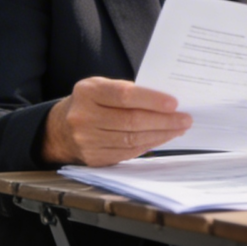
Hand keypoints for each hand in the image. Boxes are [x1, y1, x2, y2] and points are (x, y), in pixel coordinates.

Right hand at [41, 77, 191, 165]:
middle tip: (185, 119)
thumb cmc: (90, 102)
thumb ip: (127, 91)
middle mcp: (84, 117)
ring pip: (131, 140)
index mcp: (88, 92)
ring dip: (160, 135)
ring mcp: (87, 141)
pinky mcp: (94, 159)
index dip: (151, 100)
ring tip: (178, 129)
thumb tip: (165, 102)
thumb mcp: (101, 86)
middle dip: (163, 121)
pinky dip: (148, 146)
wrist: (61, 128)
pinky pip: (127, 153)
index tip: (174, 103)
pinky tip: (161, 138)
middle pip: (130, 121)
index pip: (124, 95)